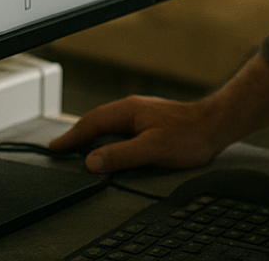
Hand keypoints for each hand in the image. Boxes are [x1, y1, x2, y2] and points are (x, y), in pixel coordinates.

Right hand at [48, 95, 225, 173]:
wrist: (214, 125)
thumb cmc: (188, 135)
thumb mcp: (151, 149)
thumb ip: (120, 155)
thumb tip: (91, 161)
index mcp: (127, 111)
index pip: (91, 123)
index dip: (71, 137)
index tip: (55, 147)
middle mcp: (131, 108)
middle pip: (96, 120)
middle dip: (76, 134)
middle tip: (59, 148)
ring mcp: (140, 113)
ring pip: (107, 123)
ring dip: (90, 134)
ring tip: (77, 147)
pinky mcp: (149, 121)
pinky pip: (118, 127)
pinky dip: (104, 136)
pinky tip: (107, 145)